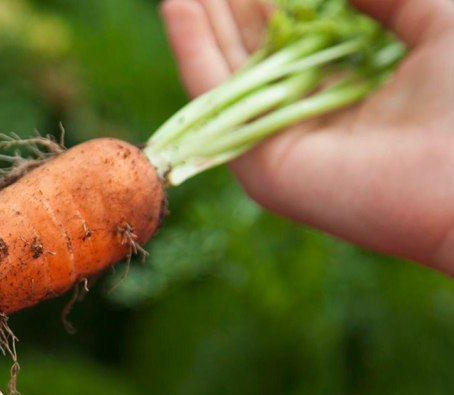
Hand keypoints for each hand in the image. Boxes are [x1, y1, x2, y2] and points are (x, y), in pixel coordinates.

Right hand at [161, 0, 453, 273]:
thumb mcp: (433, 12)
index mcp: (353, 82)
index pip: (293, 32)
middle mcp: (312, 113)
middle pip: (253, 48)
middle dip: (228, 4)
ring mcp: (281, 141)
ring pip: (227, 71)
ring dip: (201, 19)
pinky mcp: (260, 167)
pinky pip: (216, 103)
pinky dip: (191, 51)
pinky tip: (177, 5)